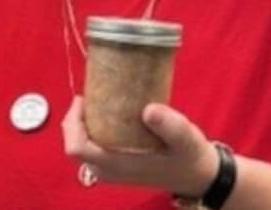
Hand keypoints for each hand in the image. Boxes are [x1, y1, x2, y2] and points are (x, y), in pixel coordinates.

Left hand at [62, 95, 218, 196]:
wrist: (198, 174)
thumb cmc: (189, 157)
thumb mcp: (185, 138)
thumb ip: (169, 125)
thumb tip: (149, 110)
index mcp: (117, 165)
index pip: (76, 147)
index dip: (73, 122)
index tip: (84, 99)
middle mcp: (108, 171)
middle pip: (74, 144)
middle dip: (74, 119)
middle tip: (89, 95)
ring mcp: (110, 170)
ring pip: (81, 144)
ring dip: (82, 123)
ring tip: (96, 101)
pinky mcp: (114, 165)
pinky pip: (91, 146)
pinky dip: (91, 129)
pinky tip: (105, 113)